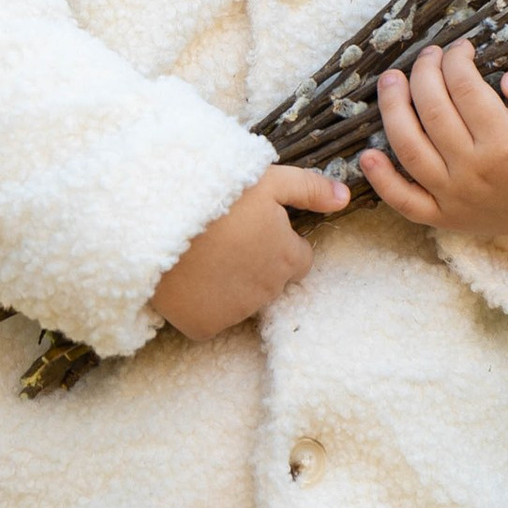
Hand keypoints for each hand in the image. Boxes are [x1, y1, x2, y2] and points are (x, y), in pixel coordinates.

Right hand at [152, 164, 349, 339]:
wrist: (162, 220)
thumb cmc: (220, 195)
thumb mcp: (269, 181)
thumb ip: (310, 190)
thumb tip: (345, 198)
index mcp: (289, 259)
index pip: (298, 259)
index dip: (278, 242)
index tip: (253, 228)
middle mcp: (269, 291)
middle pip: (270, 280)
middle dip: (255, 264)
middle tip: (225, 239)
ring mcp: (236, 312)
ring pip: (241, 300)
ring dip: (230, 283)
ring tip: (204, 254)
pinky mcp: (205, 326)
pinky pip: (211, 319)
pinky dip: (202, 305)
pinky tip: (189, 279)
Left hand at [359, 41, 507, 242]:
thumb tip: (506, 80)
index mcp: (505, 145)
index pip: (465, 88)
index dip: (456, 59)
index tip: (460, 47)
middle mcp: (474, 172)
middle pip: (432, 111)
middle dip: (424, 73)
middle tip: (427, 55)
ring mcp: (455, 198)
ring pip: (409, 149)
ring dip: (392, 110)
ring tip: (390, 80)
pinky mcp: (445, 218)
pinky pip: (404, 202)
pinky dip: (382, 181)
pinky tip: (367, 154)